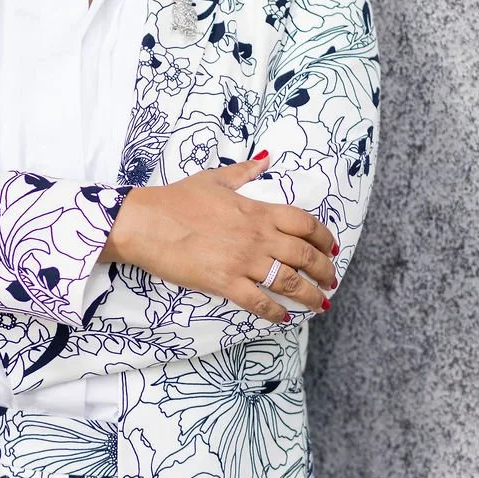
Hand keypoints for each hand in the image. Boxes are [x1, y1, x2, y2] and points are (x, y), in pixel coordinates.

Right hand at [101, 155, 338, 321]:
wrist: (146, 222)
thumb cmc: (177, 199)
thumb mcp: (214, 179)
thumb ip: (244, 172)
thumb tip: (265, 160)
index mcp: (257, 210)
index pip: (304, 223)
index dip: (323, 237)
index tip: (332, 247)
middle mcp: (257, 236)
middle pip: (304, 254)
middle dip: (324, 270)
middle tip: (331, 280)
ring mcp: (242, 261)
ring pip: (289, 282)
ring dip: (310, 295)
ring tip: (320, 304)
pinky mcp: (224, 282)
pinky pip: (258, 302)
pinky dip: (274, 312)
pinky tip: (283, 317)